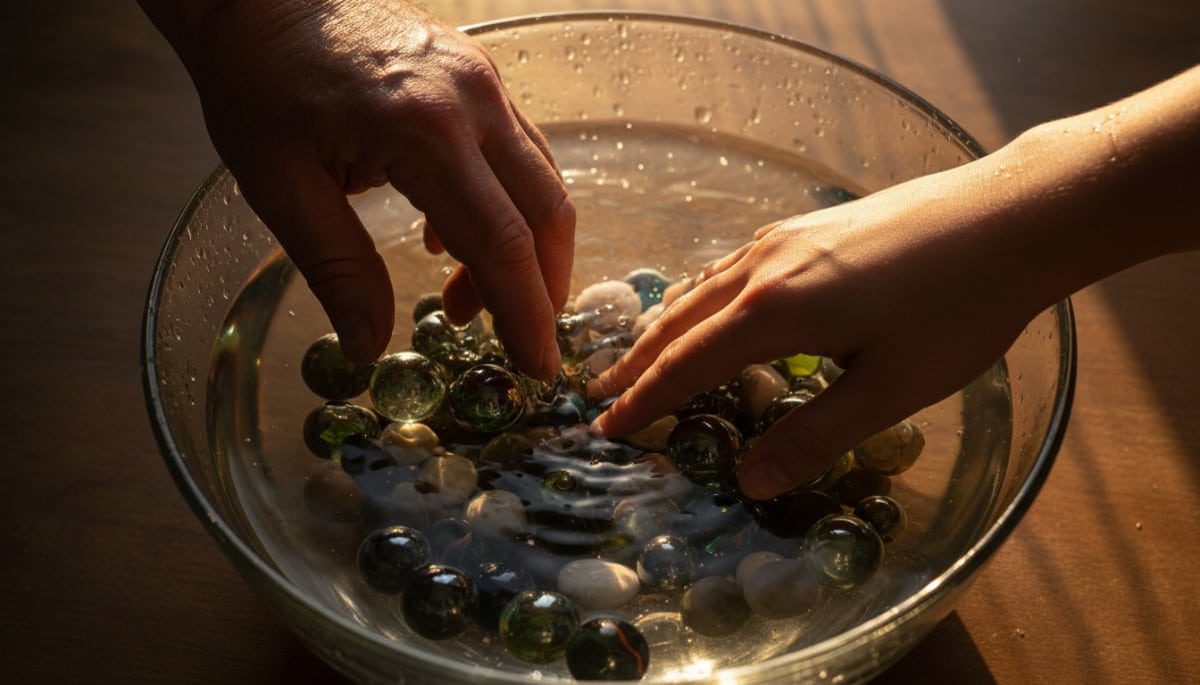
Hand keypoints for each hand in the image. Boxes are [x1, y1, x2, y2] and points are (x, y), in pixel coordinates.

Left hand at [166, 0, 574, 374]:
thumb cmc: (258, 83)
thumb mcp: (279, 186)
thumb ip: (337, 269)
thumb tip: (369, 348)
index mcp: (424, 132)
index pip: (501, 242)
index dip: (525, 314)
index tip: (536, 369)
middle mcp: (473, 102)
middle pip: (546, 212)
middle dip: (543, 290)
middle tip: (517, 344)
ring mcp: (484, 81)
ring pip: (542, 181)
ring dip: (525, 251)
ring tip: (466, 300)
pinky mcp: (480, 73)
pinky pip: (519, 151)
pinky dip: (508, 207)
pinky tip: (454, 237)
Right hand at [588, 163, 1046, 499]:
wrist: (1010, 216)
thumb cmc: (959, 308)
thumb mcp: (889, 390)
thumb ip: (814, 436)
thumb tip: (750, 483)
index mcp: (775, 311)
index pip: (685, 365)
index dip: (642, 401)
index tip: (604, 428)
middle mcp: (765, 266)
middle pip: (679, 321)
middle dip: (634, 362)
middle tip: (594, 395)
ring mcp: (785, 238)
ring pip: (701, 288)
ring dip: (662, 327)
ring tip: (634, 354)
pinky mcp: (808, 226)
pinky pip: (729, 267)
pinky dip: (698, 297)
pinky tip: (708, 304)